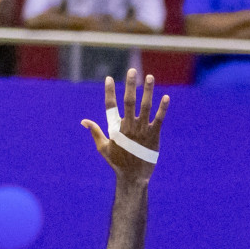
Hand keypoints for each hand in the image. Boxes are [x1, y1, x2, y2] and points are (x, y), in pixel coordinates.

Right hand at [83, 69, 168, 183]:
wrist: (133, 177)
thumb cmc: (118, 163)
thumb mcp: (103, 148)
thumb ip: (95, 132)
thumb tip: (83, 121)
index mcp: (116, 128)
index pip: (111, 106)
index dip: (109, 91)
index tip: (109, 78)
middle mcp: (129, 127)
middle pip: (129, 101)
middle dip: (130, 85)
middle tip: (132, 71)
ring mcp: (142, 131)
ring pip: (145, 107)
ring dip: (148, 91)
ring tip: (149, 77)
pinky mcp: (154, 136)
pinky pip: (159, 119)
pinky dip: (163, 109)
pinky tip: (166, 98)